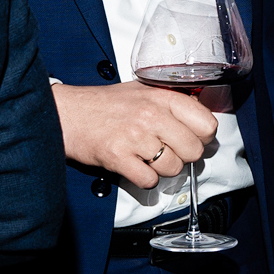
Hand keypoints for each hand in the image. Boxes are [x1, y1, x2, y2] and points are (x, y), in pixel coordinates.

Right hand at [52, 81, 214, 187]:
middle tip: (166, 151)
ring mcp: (135, 137)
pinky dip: (144, 179)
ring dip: (162, 169)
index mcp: (161, 97)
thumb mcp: (143, 92)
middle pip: (194, 150)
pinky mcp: (119, 157)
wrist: (66, 114)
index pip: (207, 124)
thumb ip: (172, 104)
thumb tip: (202, 123)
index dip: (202, 136)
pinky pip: (150, 181)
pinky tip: (134, 166)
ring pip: (174, 168)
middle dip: (183, 156)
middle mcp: (151, 115)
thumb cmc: (104, 105)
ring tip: (146, 157)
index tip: (191, 138)